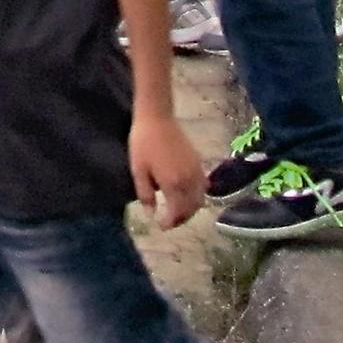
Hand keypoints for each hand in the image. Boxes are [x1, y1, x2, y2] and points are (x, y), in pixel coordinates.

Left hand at [129, 109, 206, 229]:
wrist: (157, 118)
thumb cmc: (143, 143)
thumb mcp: (138, 170)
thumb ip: (145, 195)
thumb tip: (151, 214)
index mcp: (173, 183)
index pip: (177, 212)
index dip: (170, 222)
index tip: (160, 225)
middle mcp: (189, 180)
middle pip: (192, 208)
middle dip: (181, 219)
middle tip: (169, 221)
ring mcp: (196, 171)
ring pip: (200, 199)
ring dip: (190, 209)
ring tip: (176, 211)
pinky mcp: (199, 162)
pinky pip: (203, 186)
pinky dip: (197, 196)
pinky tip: (185, 195)